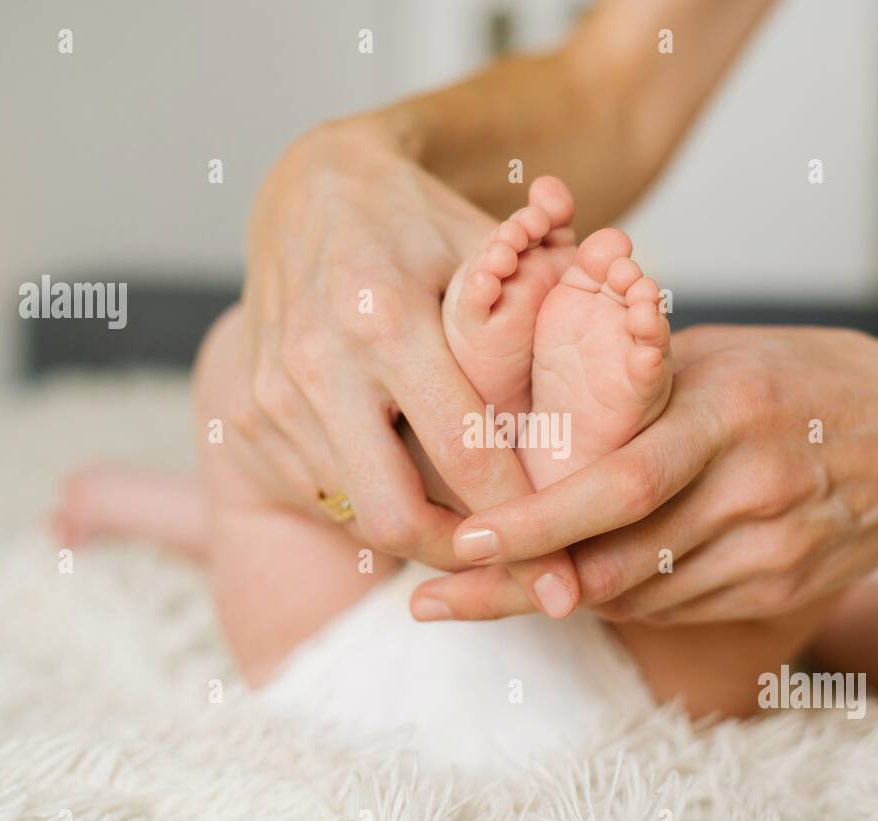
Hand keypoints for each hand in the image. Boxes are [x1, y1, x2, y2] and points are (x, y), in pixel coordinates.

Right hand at [232, 119, 581, 616]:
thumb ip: (549, 310)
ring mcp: (272, 397)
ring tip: (475, 527)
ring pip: (358, 517)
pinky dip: (374, 501)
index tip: (564, 557)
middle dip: (464, 557)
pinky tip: (413, 478)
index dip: (522, 515)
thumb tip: (631, 367)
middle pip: (397, 516)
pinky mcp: (246, 419)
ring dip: (420, 531)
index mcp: (385, 317)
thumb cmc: (413, 220)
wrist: (303, 193)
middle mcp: (319, 364)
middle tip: (513, 568)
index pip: (467, 453)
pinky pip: (326, 495)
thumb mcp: (486, 246)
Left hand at [412, 324, 877, 621]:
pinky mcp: (781, 589)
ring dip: (554, 600)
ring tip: (475, 598)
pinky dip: (614, 601)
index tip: (455, 541)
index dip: (531, 522)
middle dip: (514, 587)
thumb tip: (537, 409)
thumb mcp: (727, 350)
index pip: (614, 482)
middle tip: (433, 600)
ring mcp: (772, 549)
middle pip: (614, 559)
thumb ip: (638, 384)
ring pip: (638, 596)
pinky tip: (565, 591)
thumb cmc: (815, 375)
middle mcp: (752, 488)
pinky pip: (676, 607)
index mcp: (728, 411)